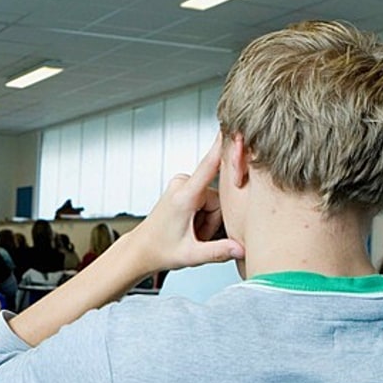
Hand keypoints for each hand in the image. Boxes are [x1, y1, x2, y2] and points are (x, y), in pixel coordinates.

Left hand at [119, 136, 244, 273]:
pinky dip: (204, 217)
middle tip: (195, 236)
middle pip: (220, 200)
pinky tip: (192, 227)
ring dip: (208, 221)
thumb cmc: (160, 250)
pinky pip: (209, 201)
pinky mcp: (185, 186)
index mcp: (184, 196)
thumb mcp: (190, 256)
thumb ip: (217, 252)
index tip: (232, 126)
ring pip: (216, 202)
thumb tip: (241, 250)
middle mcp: (183, 184)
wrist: (142, 249)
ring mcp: (183, 184)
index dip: (222, 146)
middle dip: (213, 221)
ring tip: (191, 233)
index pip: (209, 165)